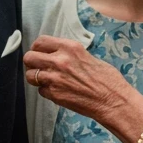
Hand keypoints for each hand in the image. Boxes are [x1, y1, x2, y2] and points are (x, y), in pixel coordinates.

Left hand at [23, 36, 142, 142]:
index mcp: (70, 48)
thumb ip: (69, 55)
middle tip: (39, 67)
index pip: (40, 42)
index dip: (37, 48)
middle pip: (29, 57)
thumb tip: (56, 55)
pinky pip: (40, 91)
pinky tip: (58, 91)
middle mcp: (60, 61)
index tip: (39, 52)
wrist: (113, 101)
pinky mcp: (54, 94)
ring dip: (36, 78)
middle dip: (31, 63)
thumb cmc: (107, 80)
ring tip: (47, 81)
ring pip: (30, 76)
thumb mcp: (88, 57)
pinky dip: (46, 92)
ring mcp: (55, 78)